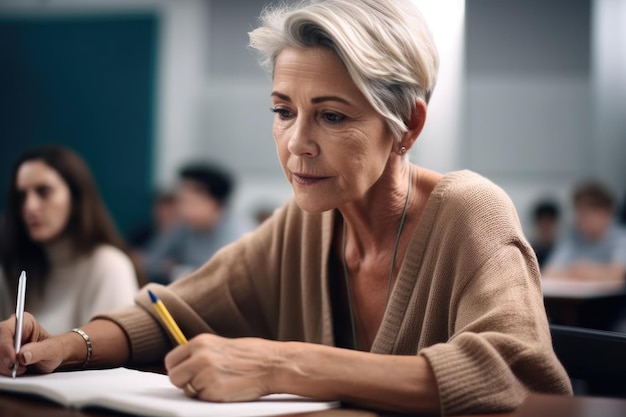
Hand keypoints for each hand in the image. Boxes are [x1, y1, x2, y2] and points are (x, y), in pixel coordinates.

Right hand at [0, 312, 64, 375]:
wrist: (54, 357)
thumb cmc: (53, 349)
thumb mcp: (52, 349)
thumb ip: (39, 350)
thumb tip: (23, 355)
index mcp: (24, 322)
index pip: (6, 330)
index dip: (5, 345)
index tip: (12, 358)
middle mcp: (12, 332)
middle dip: (3, 358)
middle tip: (16, 366)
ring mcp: (5, 344)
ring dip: (4, 366)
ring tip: (21, 368)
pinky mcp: (3, 355)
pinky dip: (4, 370)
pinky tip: (16, 370)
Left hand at [165, 334, 282, 401]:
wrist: (274, 364)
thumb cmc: (253, 356)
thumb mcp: (222, 346)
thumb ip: (202, 353)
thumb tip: (185, 366)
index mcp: (201, 342)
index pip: (171, 359)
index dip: (177, 369)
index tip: (184, 373)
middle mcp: (200, 357)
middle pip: (174, 377)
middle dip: (183, 382)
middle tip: (199, 382)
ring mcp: (205, 375)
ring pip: (187, 390)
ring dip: (199, 390)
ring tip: (219, 383)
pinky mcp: (213, 392)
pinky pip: (202, 399)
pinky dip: (211, 397)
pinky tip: (226, 389)